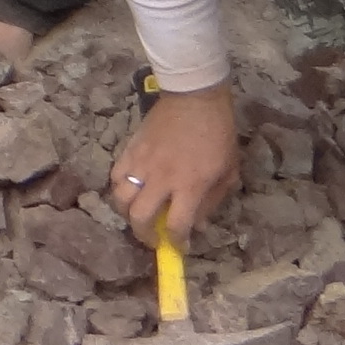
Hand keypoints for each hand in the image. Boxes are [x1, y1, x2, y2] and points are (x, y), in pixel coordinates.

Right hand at [107, 84, 239, 247]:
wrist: (196, 97)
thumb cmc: (218, 134)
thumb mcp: (228, 171)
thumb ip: (213, 200)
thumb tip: (197, 223)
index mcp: (190, 185)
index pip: (176, 226)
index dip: (176, 243)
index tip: (179, 247)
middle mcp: (162, 178)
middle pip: (140, 217)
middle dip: (144, 235)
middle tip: (152, 237)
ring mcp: (142, 163)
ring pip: (121, 198)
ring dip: (127, 213)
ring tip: (138, 214)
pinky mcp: (130, 148)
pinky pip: (116, 175)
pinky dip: (120, 188)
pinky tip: (130, 189)